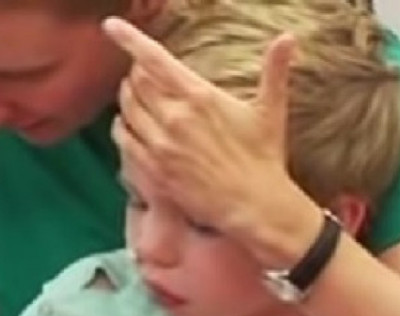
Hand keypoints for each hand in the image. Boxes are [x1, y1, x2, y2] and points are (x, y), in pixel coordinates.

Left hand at [102, 17, 318, 265]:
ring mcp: (160, 146)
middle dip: (134, 73)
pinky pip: (124, 141)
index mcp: (199, 96)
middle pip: (135, 82)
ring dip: (127, 99)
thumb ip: (274, 70)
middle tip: (143, 75)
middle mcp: (174, 118)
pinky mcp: (152, 170)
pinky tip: (130, 126)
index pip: (154, 60)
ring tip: (137, 98)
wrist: (253, 205)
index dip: (129, 39)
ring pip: (126, 110)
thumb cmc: (263, 157)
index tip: (112, 26)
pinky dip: (122, 128)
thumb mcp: (270, 110)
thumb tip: (288, 36)